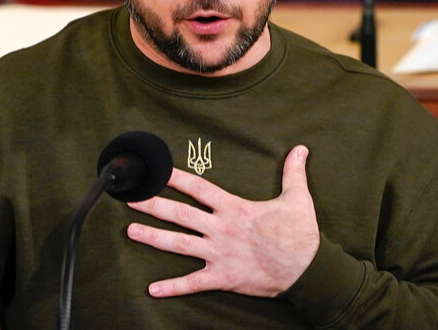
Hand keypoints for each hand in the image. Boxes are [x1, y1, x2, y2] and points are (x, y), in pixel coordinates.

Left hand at [126, 145, 319, 297]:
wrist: (307, 269)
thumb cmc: (300, 234)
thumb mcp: (297, 198)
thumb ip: (293, 172)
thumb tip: (301, 148)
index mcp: (234, 208)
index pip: (199, 188)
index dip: (176, 178)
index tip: (157, 170)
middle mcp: (221, 228)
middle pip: (180, 214)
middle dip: (153, 205)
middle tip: (130, 199)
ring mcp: (219, 253)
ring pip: (178, 244)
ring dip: (153, 238)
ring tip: (130, 231)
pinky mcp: (222, 277)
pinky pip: (193, 283)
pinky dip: (172, 287)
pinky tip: (153, 289)